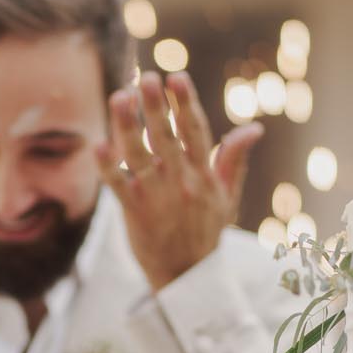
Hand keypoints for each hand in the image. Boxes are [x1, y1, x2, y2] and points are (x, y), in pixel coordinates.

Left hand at [97, 70, 261, 292]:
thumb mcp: (227, 196)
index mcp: (204, 174)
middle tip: (146, 77)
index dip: (186, 104)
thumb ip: (234, 159)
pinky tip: (98, 144)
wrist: (186, 275)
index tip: (177, 77)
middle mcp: (180, 182)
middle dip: (156, 106)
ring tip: (119, 97)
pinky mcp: (134, 212)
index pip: (195, 132)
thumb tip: (253, 128)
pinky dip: (108, 166)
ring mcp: (156, 197)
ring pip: (139, 156)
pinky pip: (118, 185)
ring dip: (127, 126)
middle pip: (166, 137)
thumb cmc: (205, 229)